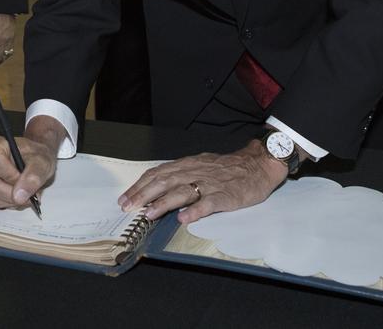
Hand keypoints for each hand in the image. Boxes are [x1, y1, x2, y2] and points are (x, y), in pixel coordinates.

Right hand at [0, 115, 62, 209]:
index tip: (23, 177)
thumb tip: (20, 195)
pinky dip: (12, 202)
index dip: (10, 175)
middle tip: (31, 189)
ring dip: (15, 199)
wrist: (37, 160)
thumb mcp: (42, 161)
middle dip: (15, 192)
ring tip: (28, 190)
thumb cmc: (37, 156)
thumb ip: (33, 176)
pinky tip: (21, 194)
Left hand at [119, 140, 289, 223]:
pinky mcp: (226, 196)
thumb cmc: (227, 168)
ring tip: (149, 214)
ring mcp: (210, 184)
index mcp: (188, 165)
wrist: (258, 164)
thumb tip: (156, 186)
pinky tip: (185, 219)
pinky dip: (196, 211)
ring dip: (164, 203)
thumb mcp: (200, 165)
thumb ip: (181, 175)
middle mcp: (195, 172)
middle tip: (128, 207)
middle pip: (165, 182)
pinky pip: (209, 203)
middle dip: (143, 195)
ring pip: (183, 192)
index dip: (140, 186)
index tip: (125, 198)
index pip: (158, 173)